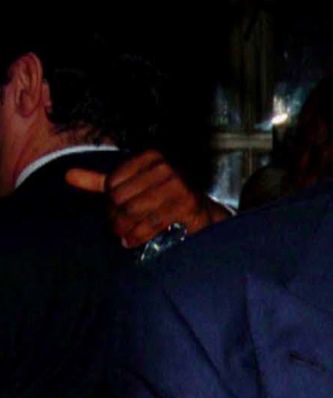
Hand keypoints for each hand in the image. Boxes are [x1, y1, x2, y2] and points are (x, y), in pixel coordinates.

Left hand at [65, 150, 228, 246]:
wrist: (199, 213)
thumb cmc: (161, 199)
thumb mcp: (131, 186)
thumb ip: (100, 181)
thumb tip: (67, 175)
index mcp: (151, 156)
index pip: (112, 182)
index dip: (110, 203)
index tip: (116, 212)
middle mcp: (166, 166)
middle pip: (120, 198)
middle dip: (116, 218)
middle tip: (118, 229)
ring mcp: (179, 184)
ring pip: (133, 211)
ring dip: (125, 229)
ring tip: (124, 236)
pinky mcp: (187, 204)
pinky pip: (152, 222)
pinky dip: (139, 235)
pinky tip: (133, 240)